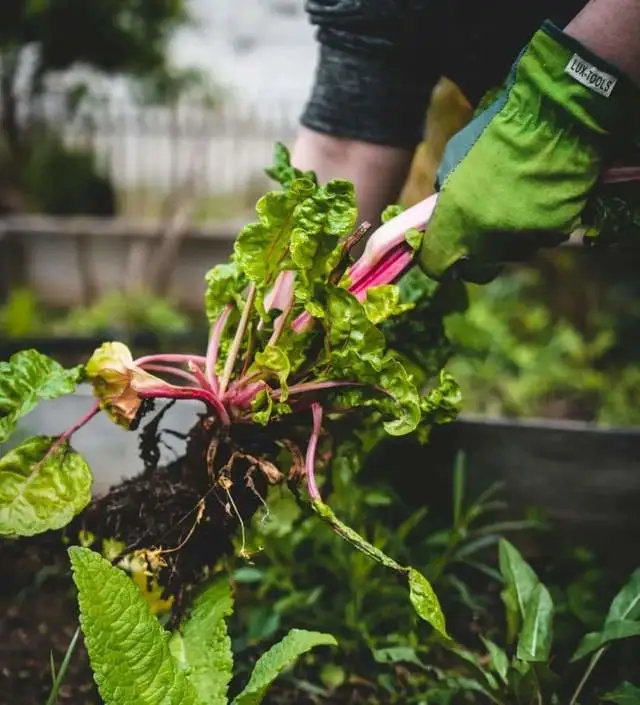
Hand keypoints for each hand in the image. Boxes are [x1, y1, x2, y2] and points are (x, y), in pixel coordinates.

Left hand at [419, 21, 639, 283]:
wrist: (552, 117)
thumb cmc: (495, 132)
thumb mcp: (452, 161)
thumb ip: (445, 197)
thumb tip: (442, 213)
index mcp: (455, 221)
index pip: (436, 265)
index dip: (438, 260)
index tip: (442, 252)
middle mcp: (487, 239)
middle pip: (477, 270)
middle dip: (474, 258)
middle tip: (478, 234)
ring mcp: (524, 239)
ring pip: (511, 254)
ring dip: (509, 240)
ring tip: (515, 206)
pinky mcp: (555, 233)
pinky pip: (542, 239)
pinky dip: (539, 226)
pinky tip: (540, 199)